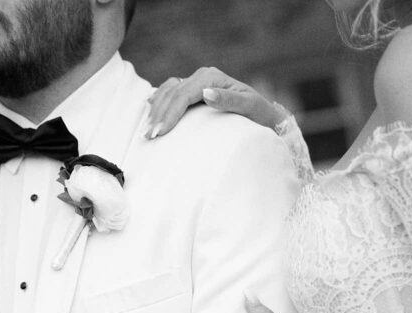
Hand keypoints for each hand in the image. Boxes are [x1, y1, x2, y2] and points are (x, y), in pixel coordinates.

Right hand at [146, 67, 281, 139]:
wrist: (265, 114)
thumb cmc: (259, 114)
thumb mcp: (249, 107)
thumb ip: (229, 100)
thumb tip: (206, 93)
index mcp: (211, 78)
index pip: (183, 95)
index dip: (169, 114)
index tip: (160, 133)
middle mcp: (202, 76)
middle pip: (173, 93)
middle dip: (158, 115)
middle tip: (148, 137)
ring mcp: (197, 81)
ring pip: (169, 91)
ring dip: (156, 110)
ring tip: (146, 130)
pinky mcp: (196, 89)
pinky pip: (172, 90)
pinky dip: (160, 98)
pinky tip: (150, 105)